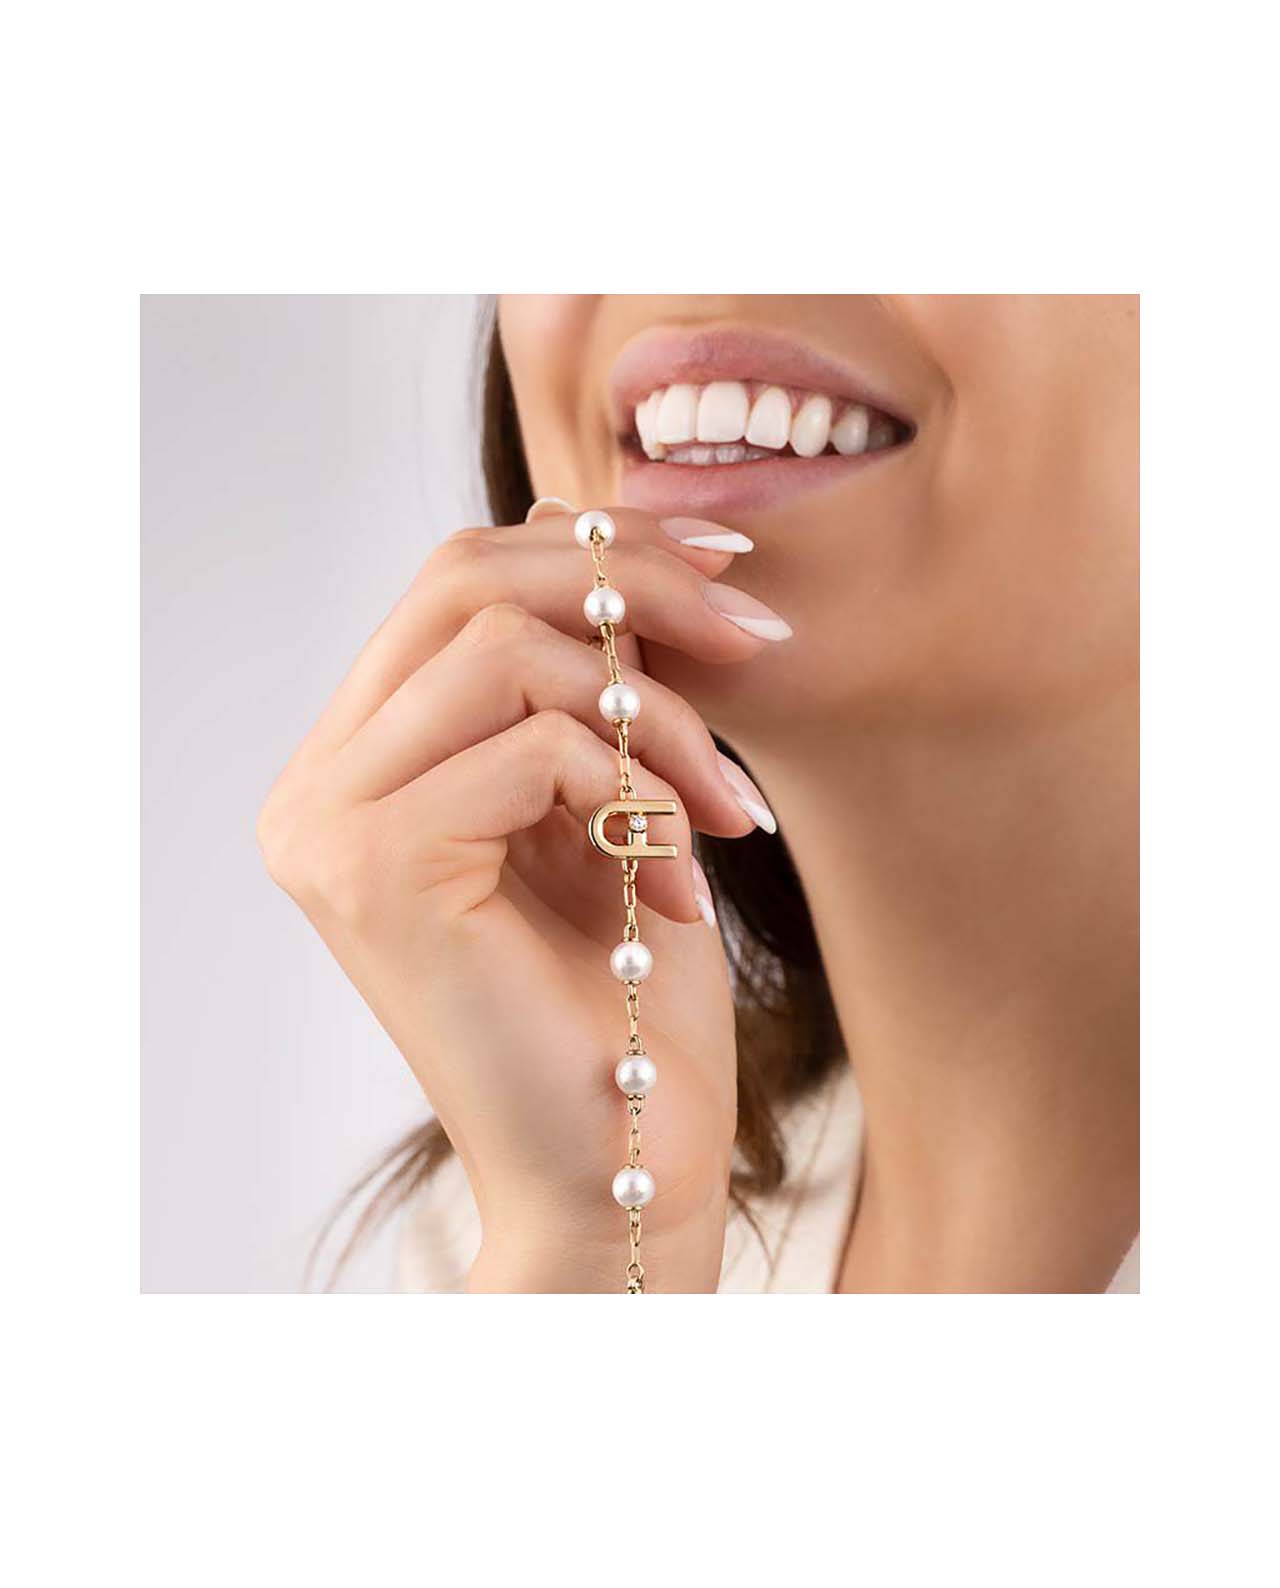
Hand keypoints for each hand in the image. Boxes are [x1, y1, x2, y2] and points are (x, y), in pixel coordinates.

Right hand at [258, 508, 775, 1289]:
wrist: (620, 1162)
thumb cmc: (622, 996)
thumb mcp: (603, 802)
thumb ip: (580, 682)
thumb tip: (610, 537)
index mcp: (360, 759)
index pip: (455, 582)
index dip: (595, 548)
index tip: (728, 567)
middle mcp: (318, 783)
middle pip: (462, 580)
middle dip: (634, 588)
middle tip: (760, 638)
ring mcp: (328, 825)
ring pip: (504, 651)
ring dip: (660, 716)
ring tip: (727, 812)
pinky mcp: (373, 869)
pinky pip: (532, 749)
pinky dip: (637, 797)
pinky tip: (679, 887)